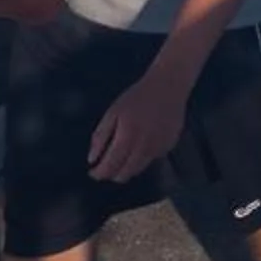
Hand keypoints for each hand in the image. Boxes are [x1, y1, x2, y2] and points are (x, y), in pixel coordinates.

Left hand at [88, 63, 191, 182]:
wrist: (168, 85)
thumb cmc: (137, 97)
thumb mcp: (113, 112)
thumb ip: (100, 136)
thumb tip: (92, 160)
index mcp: (127, 136)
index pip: (110, 167)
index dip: (99, 173)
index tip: (92, 172)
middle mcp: (144, 146)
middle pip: (124, 174)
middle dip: (112, 173)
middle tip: (105, 165)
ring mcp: (158, 148)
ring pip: (138, 170)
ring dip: (126, 167)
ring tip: (122, 153)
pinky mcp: (169, 146)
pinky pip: (150, 159)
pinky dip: (142, 157)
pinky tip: (141, 141)